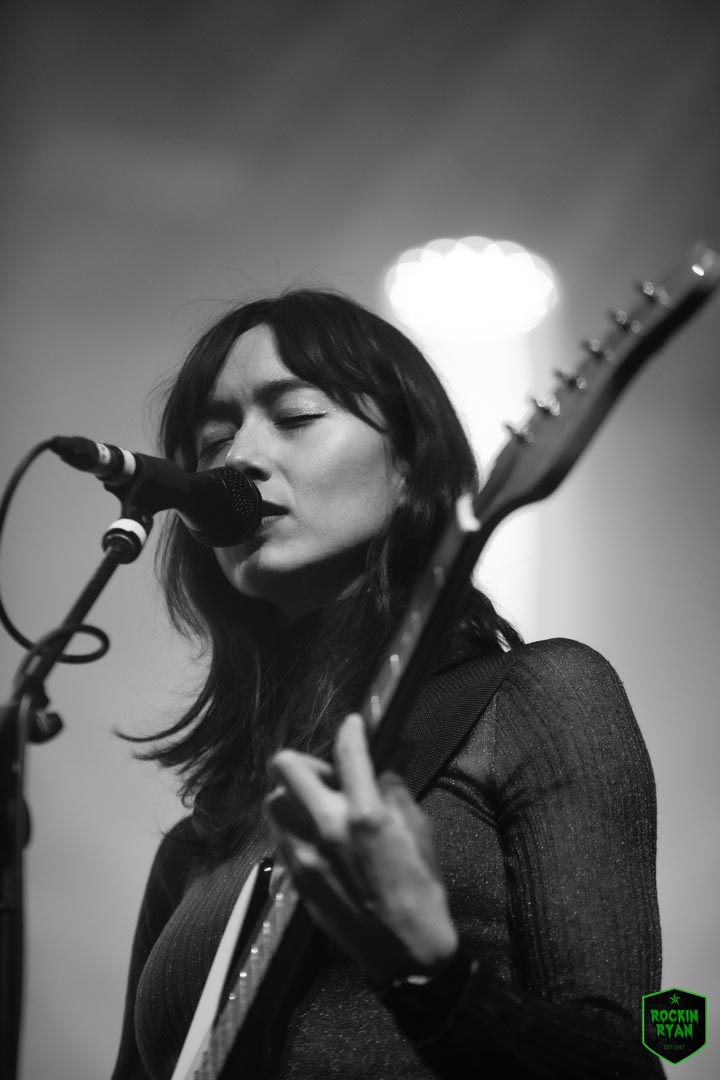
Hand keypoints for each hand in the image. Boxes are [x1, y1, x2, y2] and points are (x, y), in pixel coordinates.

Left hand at [265, 712, 458, 986]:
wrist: (405, 951)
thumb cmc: (421, 888)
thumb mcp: (418, 830)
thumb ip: (392, 790)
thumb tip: (379, 763)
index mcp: (365, 814)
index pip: (347, 751)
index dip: (352, 729)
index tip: (355, 724)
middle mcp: (326, 828)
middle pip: (286, 766)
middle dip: (308, 760)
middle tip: (331, 775)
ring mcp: (304, 854)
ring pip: (274, 800)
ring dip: (295, 795)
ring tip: (320, 807)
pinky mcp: (295, 878)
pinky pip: (280, 835)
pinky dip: (294, 826)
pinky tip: (317, 836)